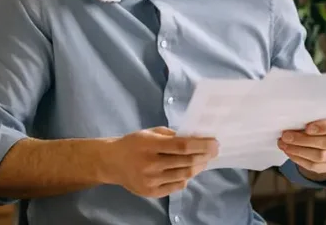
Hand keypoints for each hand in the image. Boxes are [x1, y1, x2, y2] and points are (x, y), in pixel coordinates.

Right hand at [98, 127, 218, 197]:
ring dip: (197, 167)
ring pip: (184, 175)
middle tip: (214, 151)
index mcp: (149, 145)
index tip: (215, 143)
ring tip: (202, 161)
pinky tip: (187, 171)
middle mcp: (150, 164)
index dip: (201, 145)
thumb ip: (171, 136)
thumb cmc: (133, 144)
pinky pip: (177, 186)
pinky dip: (186, 178)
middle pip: (186, 162)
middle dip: (204, 156)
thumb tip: (196, 139)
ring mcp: (150, 180)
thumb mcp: (149, 133)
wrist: (111, 162)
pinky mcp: (151, 192)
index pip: (182, 146)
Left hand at [278, 110, 325, 180]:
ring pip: (320, 156)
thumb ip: (309, 114)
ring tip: (284, 144)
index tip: (307, 128)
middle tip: (286, 136)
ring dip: (298, 151)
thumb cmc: (318, 121)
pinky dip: (299, 159)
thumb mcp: (317, 114)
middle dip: (303, 140)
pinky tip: (289, 152)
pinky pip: (315, 166)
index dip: (324, 127)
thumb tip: (290, 118)